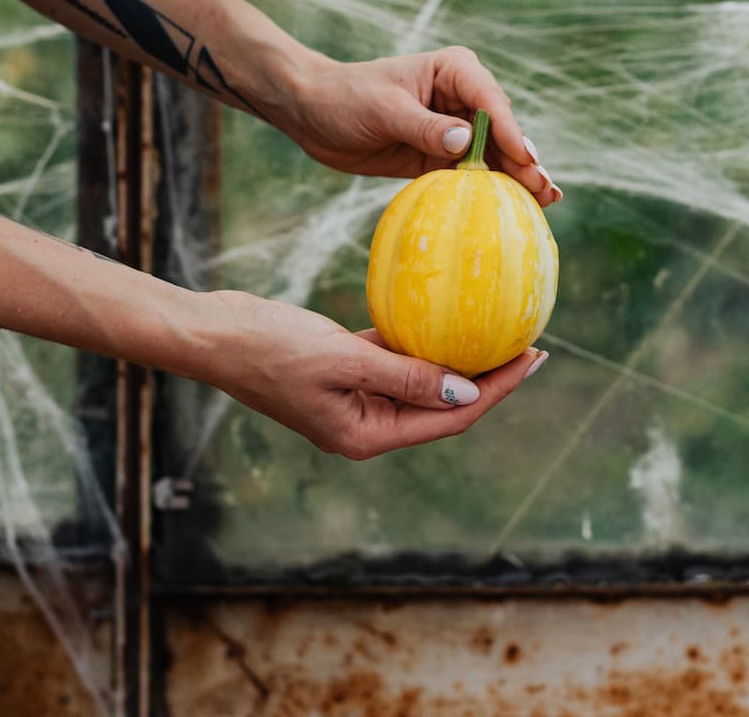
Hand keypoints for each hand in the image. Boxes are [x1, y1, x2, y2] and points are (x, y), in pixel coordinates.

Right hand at [199, 291, 545, 458]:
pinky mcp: (343, 370)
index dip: (498, 389)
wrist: (213, 334)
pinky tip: (448, 314)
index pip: (452, 416)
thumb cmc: (269, 347)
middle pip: (445, 403)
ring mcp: (354, 399)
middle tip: (533, 343)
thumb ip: (404, 376)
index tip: (536, 357)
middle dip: (491, 377)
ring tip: (502, 329)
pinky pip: (395, 358)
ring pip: (423, 380)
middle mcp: (366, 425)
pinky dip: (422, 341)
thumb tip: (467, 390)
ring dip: (460, 358)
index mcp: (366, 435)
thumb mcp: (342, 360)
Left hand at [276, 46, 560, 205]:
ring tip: (545, 202)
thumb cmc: (346, 98)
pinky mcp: (441, 155)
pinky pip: (471, 174)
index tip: (525, 159)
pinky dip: (490, 190)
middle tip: (546, 189)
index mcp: (454, 70)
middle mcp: (462, 97)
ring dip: (516, 177)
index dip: (511, 132)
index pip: (491, 101)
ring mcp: (455, 128)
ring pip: (494, 155)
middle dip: (524, 159)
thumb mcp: (385, 110)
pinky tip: (516, 207)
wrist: (312, 112)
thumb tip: (467, 142)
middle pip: (503, 131)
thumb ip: (426, 127)